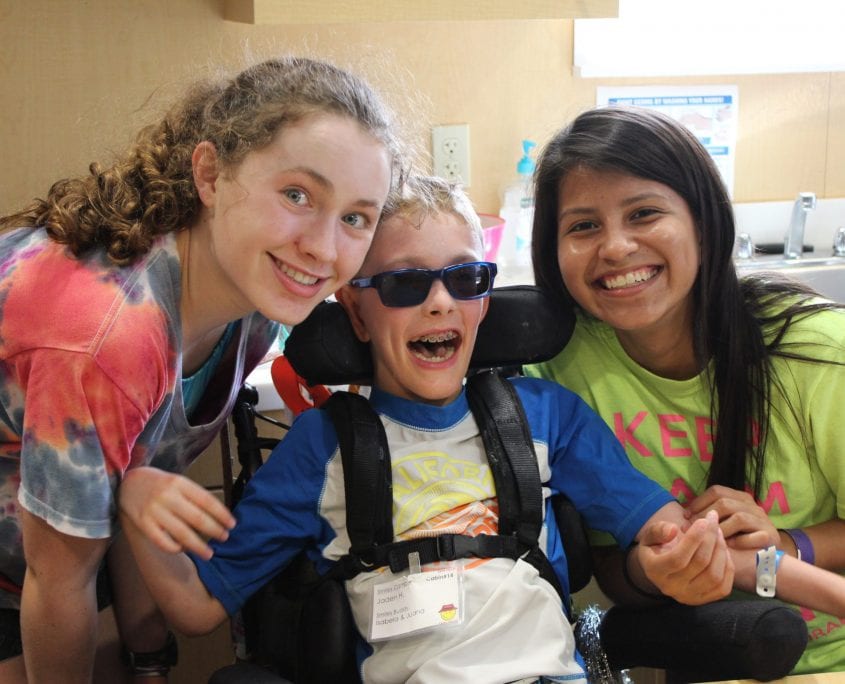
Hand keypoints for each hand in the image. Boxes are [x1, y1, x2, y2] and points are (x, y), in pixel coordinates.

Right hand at [119, 467, 234, 559]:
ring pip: (181, 533)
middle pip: (197, 518)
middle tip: (224, 538)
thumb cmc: (159, 485)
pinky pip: (162, 541)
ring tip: (209, 553)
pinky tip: (183, 549)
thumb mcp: (178, 482)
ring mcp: (154, 511)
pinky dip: (175, 547)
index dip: (221, 514)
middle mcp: (168, 496)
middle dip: (214, 530)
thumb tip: (218, 516)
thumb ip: (194, 496)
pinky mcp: (143, 524)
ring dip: (198, 546)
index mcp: (180, 483)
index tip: (231, 524)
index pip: (206, 500)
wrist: (128, 483)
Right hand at [637, 510, 734, 604]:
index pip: (678, 558)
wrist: (659, 569)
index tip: (703, 520)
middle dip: (710, 538)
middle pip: (700, 563)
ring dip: (721, 550)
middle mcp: (671, 588)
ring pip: (714, 575)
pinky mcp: (703, 600)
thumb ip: (658, 530)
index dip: (693, 538)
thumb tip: (673, 530)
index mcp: (655, 571)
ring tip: (718, 533)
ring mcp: (689, 597)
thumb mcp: (649, 536)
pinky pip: (723, 586)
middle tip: (713, 519)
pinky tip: (722, 550)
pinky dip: (727, 565)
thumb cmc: (655, 547)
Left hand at [686, 485, 778, 549]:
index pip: (716, 491)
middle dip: (704, 516)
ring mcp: (764, 520)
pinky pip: (756, 536)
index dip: (698, 502)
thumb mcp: (721, 523)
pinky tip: (729, 546)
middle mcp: (752, 506)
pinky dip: (741, 541)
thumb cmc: (736, 540)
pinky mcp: (771, 536)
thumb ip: (708, 517)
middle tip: (690, 529)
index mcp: (739, 498)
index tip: (685, 516)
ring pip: (739, 518)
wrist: (765, 560)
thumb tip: (684, 516)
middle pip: (725, 503)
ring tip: (708, 539)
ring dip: (721, 529)